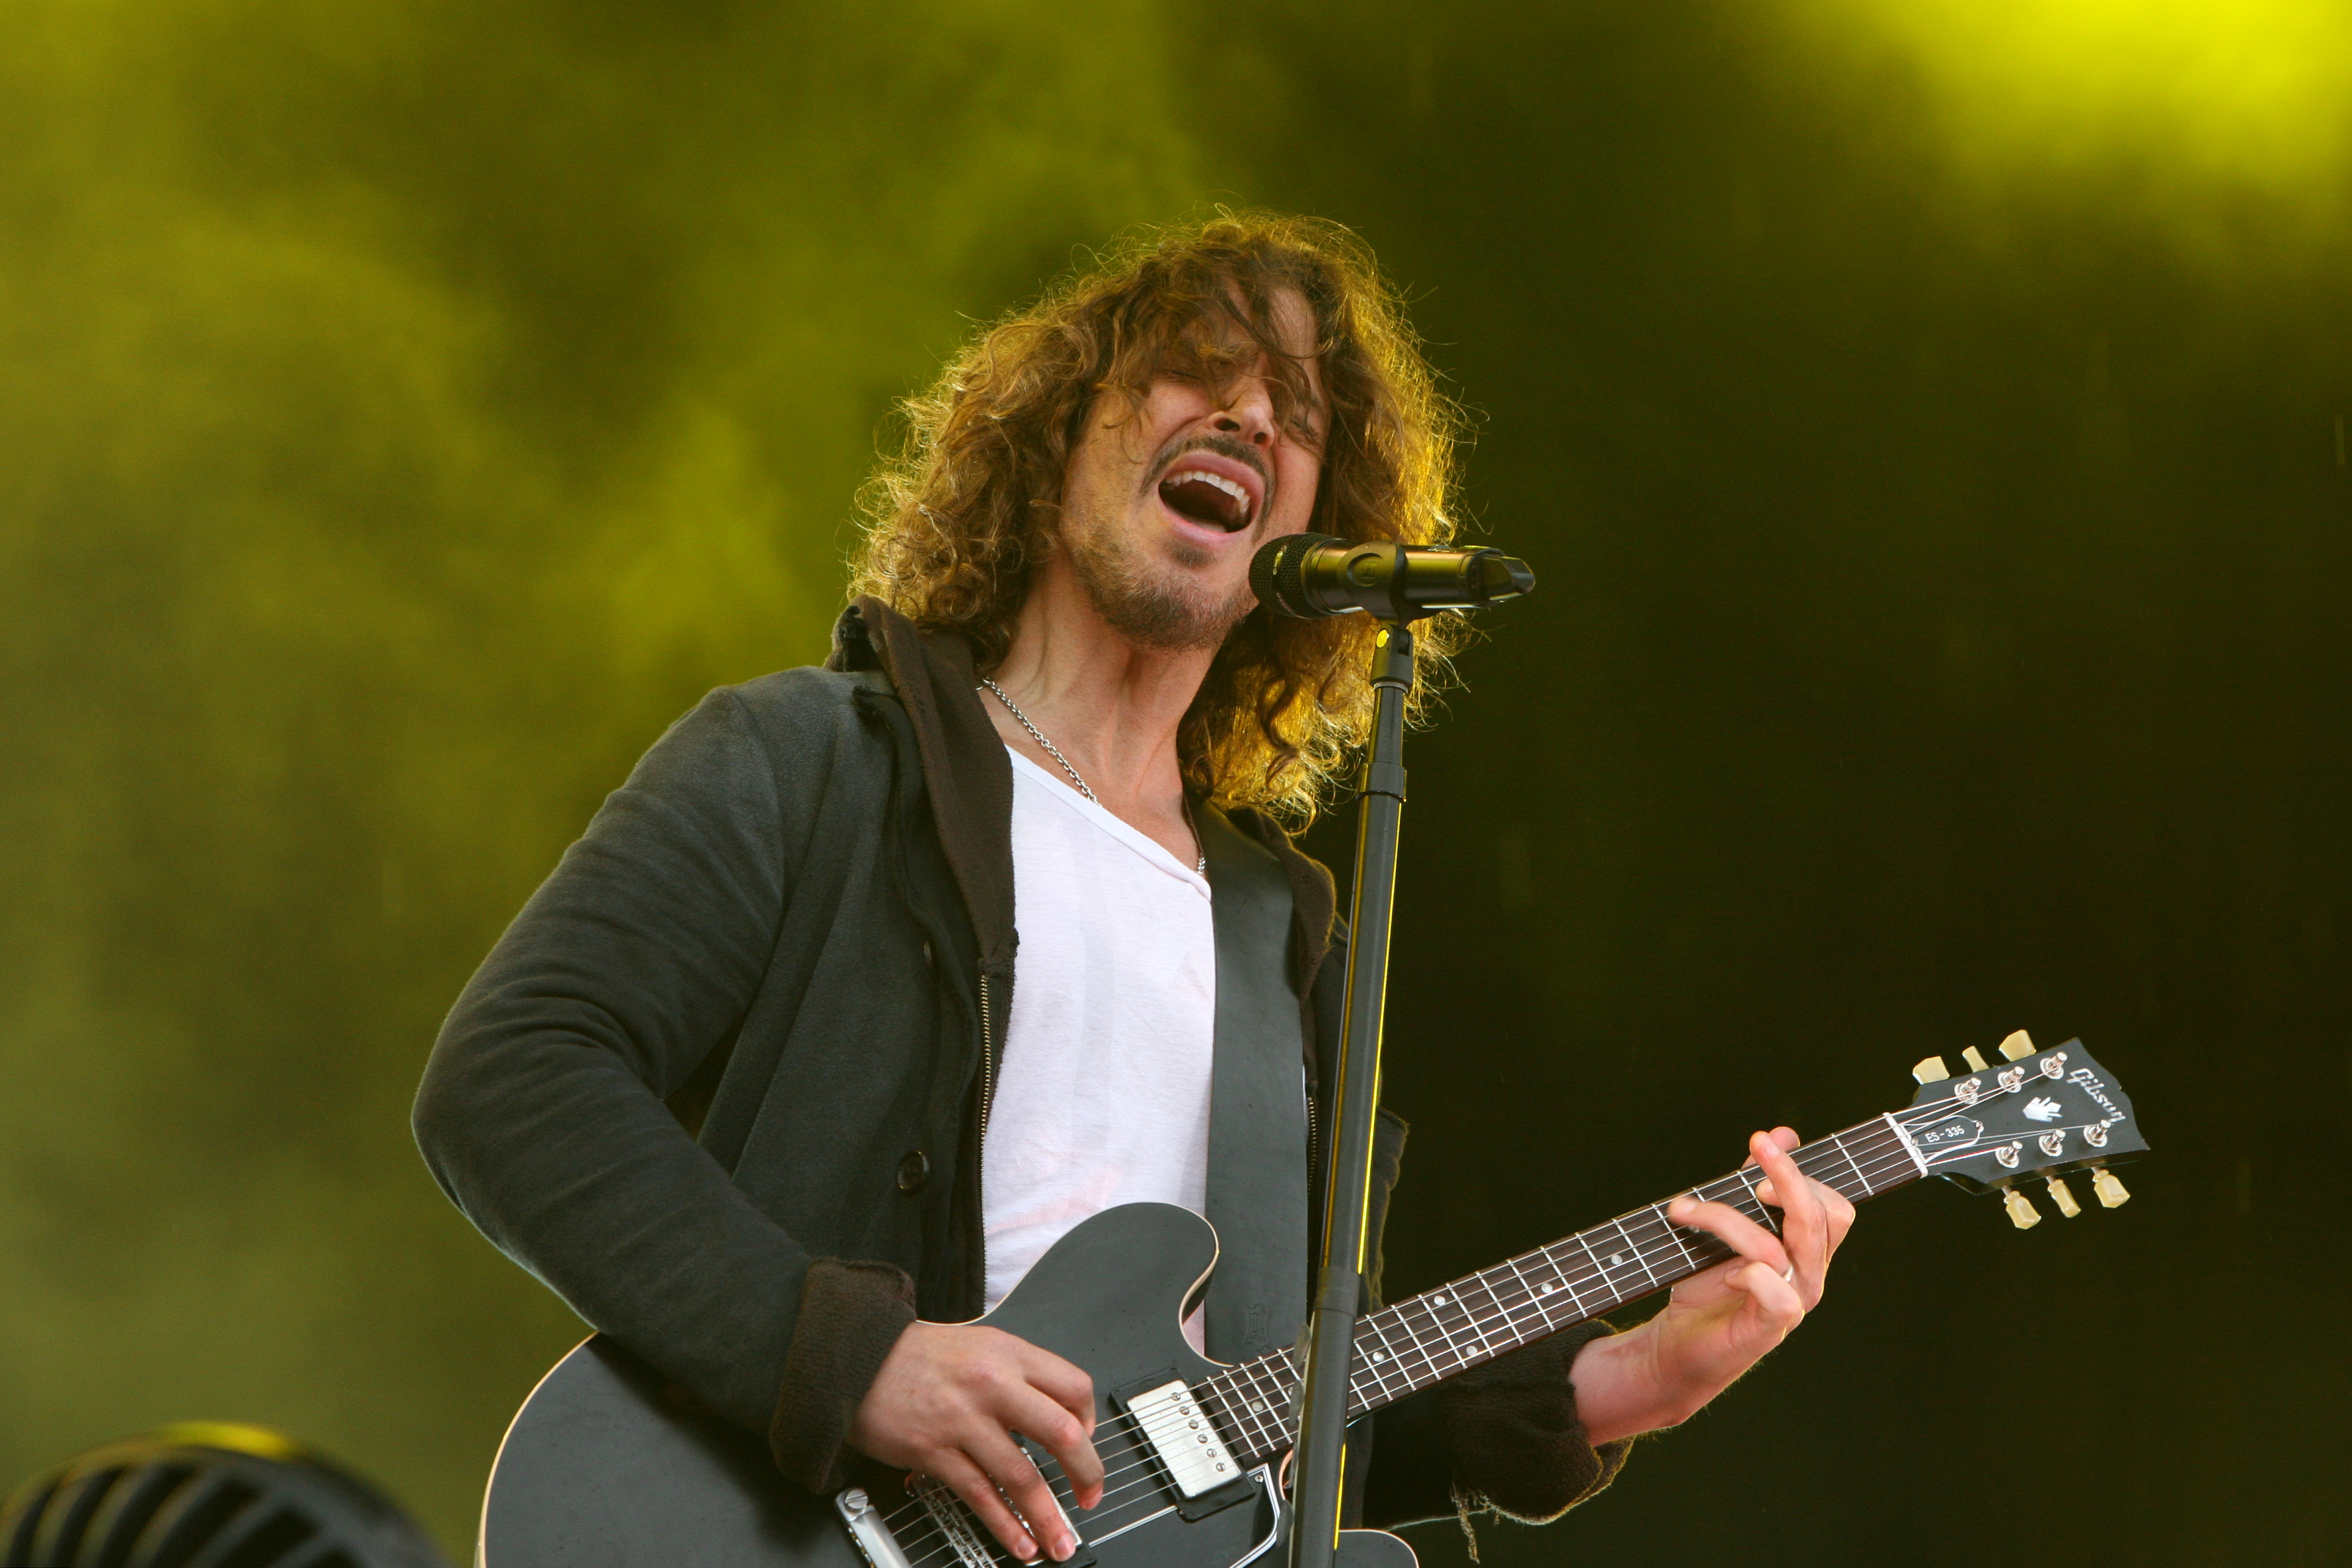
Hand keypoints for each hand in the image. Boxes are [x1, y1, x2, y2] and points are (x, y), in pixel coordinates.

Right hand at [849, 1321, 1102, 1561]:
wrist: (857, 1356)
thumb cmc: (918, 1355)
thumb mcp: (980, 1346)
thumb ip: (1019, 1375)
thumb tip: (1058, 1417)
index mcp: (1009, 1354)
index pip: (1073, 1387)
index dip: (1090, 1420)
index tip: (1088, 1444)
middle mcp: (992, 1384)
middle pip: (1061, 1433)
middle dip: (1087, 1474)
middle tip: (1091, 1497)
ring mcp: (963, 1420)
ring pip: (1021, 1476)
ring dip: (1048, 1516)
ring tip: (1060, 1541)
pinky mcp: (933, 1450)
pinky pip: (980, 1495)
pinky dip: (1005, 1524)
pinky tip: (1020, 1540)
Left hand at [1570, 1127, 1855, 1443]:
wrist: (1678, 1346)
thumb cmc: (1704, 1284)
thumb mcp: (1726, 1224)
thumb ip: (1753, 1183)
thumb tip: (1782, 1133)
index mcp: (1807, 1250)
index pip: (1834, 1206)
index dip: (1802, 1172)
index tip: (1761, 1146)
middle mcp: (1809, 1275)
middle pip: (1823, 1218)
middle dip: (1787, 1176)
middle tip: (1752, 1149)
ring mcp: (1793, 1303)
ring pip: (1782, 1246)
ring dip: (1726, 1218)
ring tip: (1683, 1211)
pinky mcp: (1770, 1327)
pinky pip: (1776, 1291)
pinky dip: (1746, 1273)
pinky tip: (1721, 1274)